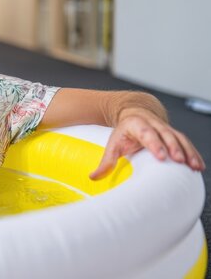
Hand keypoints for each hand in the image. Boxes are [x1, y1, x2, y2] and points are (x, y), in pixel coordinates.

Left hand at [90, 108, 204, 179]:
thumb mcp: (113, 144)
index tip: (161, 156)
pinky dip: (193, 153)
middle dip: (174, 147)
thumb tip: (92, 177)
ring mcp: (165, 128)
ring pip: (179, 138)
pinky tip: (198, 166)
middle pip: (166, 135)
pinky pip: (186, 143)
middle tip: (179, 161)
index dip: (155, 144)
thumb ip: (105, 162)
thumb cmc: (124, 132)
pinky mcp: (174, 134)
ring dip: (188, 152)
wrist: (135, 113)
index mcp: (137, 125)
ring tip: (194, 166)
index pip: (147, 133)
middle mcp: (153, 124)